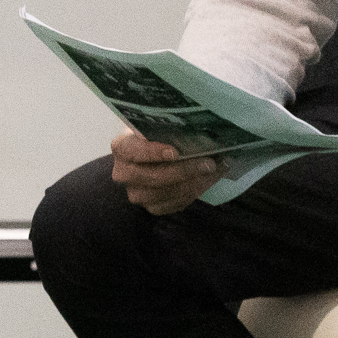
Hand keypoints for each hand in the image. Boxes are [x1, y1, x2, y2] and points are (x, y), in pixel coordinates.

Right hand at [110, 129, 224, 215]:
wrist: (150, 160)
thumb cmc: (156, 138)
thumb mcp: (156, 129)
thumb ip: (168, 130)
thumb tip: (198, 129)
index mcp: (121, 148)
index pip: (132, 151)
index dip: (152, 153)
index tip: (174, 152)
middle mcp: (124, 174)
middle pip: (154, 177)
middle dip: (185, 170)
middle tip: (209, 163)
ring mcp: (136, 194)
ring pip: (168, 193)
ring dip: (196, 182)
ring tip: (216, 170)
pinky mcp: (152, 208)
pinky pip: (176, 203)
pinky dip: (195, 191)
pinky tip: (208, 180)